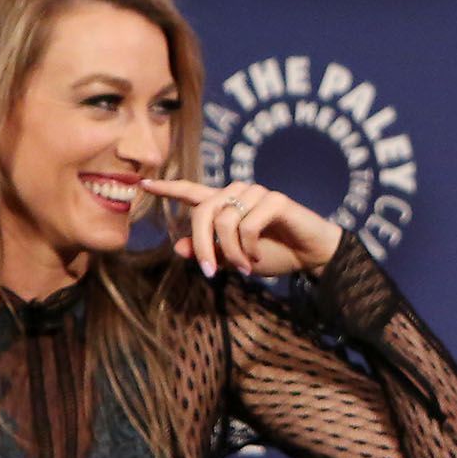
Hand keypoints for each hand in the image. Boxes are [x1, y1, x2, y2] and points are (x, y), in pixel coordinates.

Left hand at [137, 176, 344, 281]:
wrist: (313, 255)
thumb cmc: (276, 254)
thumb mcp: (235, 259)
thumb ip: (210, 252)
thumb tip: (178, 247)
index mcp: (227, 204)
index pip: (192, 192)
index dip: (168, 189)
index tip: (143, 185)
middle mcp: (239, 193)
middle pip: (202, 211)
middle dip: (202, 245)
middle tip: (209, 272)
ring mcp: (257, 194)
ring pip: (224, 220)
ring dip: (230, 251)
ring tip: (244, 267)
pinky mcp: (275, 200)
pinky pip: (247, 225)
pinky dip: (248, 246)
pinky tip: (257, 257)